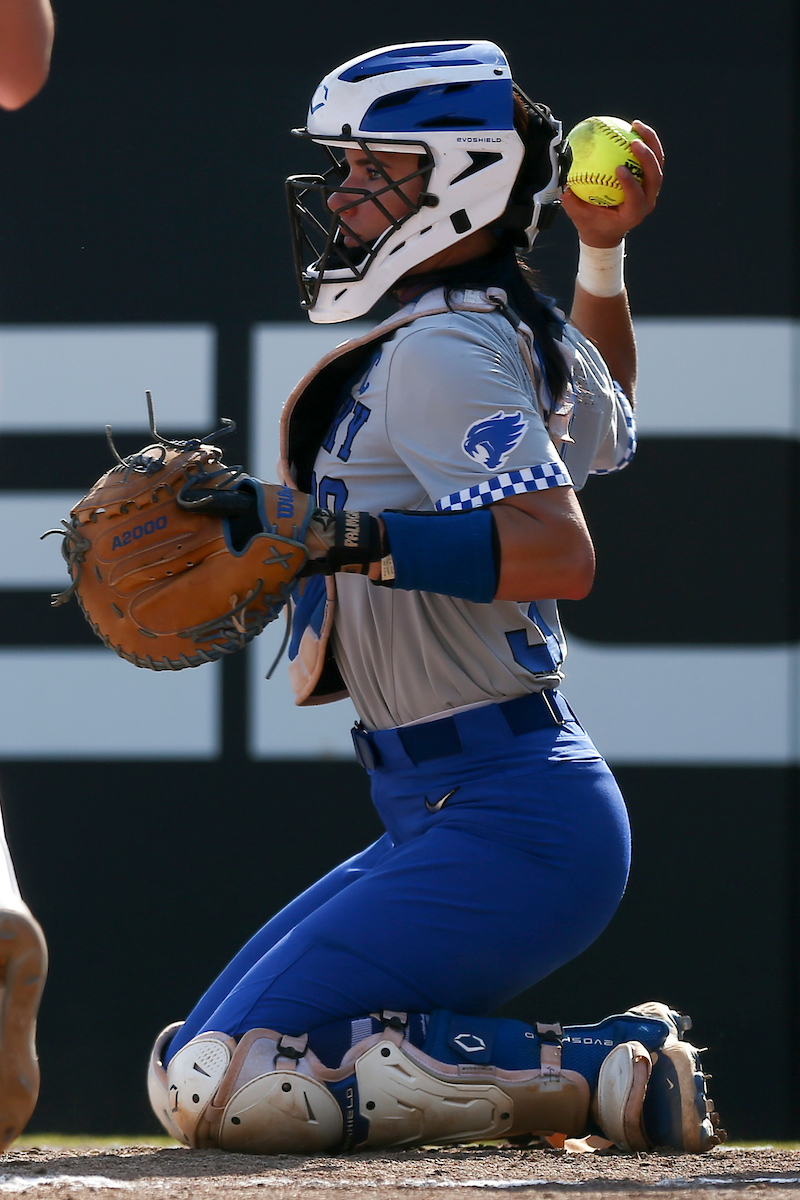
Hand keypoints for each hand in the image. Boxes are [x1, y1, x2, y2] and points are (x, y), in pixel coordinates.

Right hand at [561, 120, 664, 247]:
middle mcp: (646, 203)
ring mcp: (650, 191)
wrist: (606, 231)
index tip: (619, 168)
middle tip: (634, 141)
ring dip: (650, 142)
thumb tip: (563, 182)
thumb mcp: (578, 215)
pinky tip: (632, 127)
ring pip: (658, 164)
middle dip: (647, 158)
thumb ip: (571, 200)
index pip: (636, 198)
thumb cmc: (591, 223)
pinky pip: (652, 157)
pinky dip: (645, 141)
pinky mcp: (649, 180)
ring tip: (636, 125)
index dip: (631, 184)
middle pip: (654, 178)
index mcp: (632, 214)